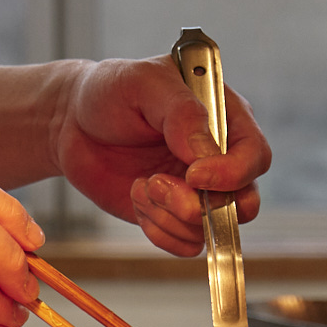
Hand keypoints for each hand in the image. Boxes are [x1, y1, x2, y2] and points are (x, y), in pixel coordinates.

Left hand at [53, 56, 271, 256]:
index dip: (233, 173)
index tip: (194, 174)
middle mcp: (219, 159)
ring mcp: (197, 191)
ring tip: (141, 183)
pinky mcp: (172, 214)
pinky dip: (159, 230)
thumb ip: (180, 111)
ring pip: (211, 228)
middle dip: (203, 206)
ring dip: (170, 215)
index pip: (255, 156)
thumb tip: (207, 153)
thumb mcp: (143, 83)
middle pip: (245, 202)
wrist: (71, 121)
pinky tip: (137, 197)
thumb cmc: (111, 91)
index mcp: (226, 117)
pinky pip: (185, 243)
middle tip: (158, 184)